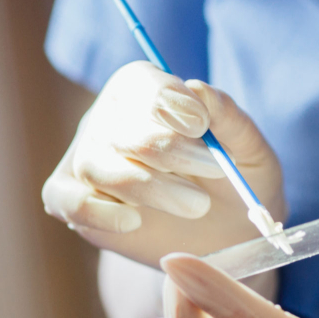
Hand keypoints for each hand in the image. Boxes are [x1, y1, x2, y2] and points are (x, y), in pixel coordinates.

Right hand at [42, 61, 284, 266]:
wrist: (227, 234)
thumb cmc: (236, 181)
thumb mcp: (250, 151)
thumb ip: (230, 119)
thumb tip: (199, 89)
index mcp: (148, 92)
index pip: (141, 83)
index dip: (166, 100)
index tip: (200, 124)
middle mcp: (110, 120)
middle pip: (122, 130)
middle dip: (169, 151)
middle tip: (215, 170)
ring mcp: (88, 160)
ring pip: (97, 167)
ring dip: (147, 187)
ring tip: (196, 206)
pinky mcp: (74, 200)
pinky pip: (68, 202)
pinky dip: (97, 213)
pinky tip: (134, 223)